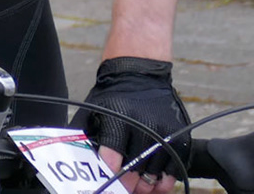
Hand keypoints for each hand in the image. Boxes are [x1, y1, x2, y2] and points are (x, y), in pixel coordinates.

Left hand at [76, 57, 189, 192]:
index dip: (108, 175)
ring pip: (155, 172)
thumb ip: (87, 134)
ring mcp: (163, 132)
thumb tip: (75, 158)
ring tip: (138, 189)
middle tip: (120, 190)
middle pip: (135, 168)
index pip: (112, 156)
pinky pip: (174, 168)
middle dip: (126, 185)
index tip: (105, 184)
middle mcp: (143, 126)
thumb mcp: (94, 109)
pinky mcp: (179, 136)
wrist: (139, 72)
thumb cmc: (114, 95)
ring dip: (145, 186)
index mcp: (118, 119)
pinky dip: (166, 182)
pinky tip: (157, 185)